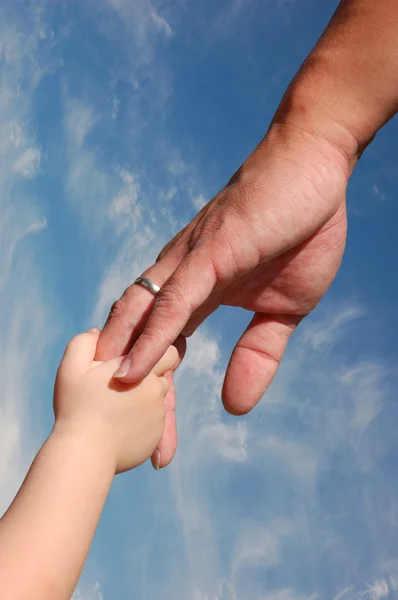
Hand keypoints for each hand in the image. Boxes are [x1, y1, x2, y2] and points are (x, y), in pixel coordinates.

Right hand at [54, 329, 178, 472]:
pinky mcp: (155, 438)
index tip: (137, 359)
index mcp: (143, 370)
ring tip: (116, 407)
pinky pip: (152, 425)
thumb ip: (86, 342)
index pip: (168, 353)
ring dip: (143, 402)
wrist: (83, 452)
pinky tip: (117, 426)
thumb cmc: (76, 406)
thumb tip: (98, 332)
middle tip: (120, 385)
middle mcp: (157, 392)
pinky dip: (140, 424)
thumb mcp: (73, 365)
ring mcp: (158, 417)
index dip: (155, 354)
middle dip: (146, 379)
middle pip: (161, 378)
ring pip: (157, 402)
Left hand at [96, 120, 350, 465]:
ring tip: (105, 408)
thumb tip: (235, 407)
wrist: (314, 170)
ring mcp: (190, 264)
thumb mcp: (284, 311)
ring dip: (125, 367)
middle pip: (142, 343)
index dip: (163, 400)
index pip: (168, 354)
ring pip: (142, 321)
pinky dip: (151, 335)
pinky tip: (132, 366)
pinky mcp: (208, 253)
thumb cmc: (299, 230)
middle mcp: (181, 279)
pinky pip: (173, 301)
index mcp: (198, 293)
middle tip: (137, 448)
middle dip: (137, 395)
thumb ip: (257, 355)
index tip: (166, 445)